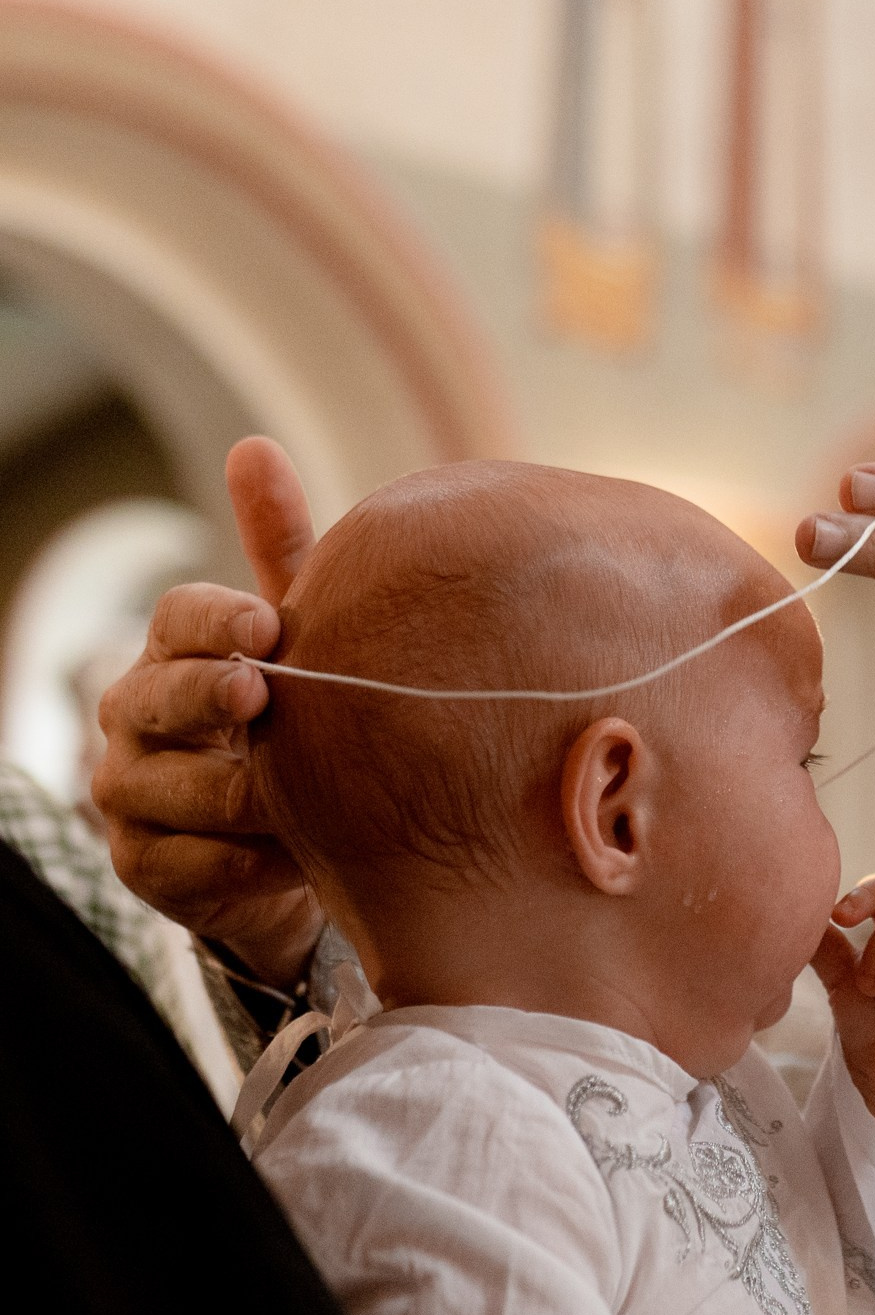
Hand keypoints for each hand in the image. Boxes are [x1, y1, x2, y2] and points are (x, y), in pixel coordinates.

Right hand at [91, 438, 324, 986]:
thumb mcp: (302, 638)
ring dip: (241, 793)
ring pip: (166, 788)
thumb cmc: (302, 722)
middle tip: (260, 696)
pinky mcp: (144, 867)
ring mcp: (130, 793)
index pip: (175, 619)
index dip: (216, 622)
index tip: (269, 627)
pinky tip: (293, 860)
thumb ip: (279, 553)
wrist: (301, 845)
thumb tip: (252, 447)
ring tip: (304, 798)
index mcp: (177, 652)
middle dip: (206, 695)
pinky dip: (241, 864)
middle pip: (154, 697)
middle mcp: (136, 717)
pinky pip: (183, 864)